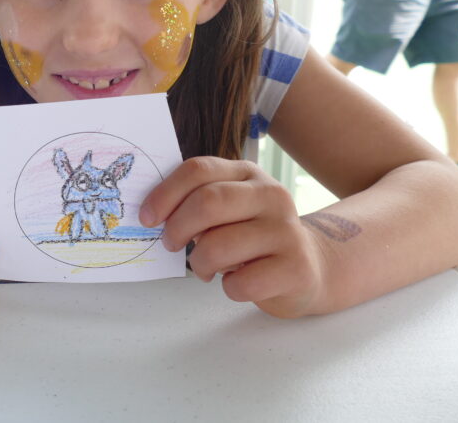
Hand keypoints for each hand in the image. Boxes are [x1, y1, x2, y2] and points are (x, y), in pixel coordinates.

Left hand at [139, 157, 324, 317]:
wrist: (310, 267)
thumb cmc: (253, 237)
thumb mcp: (230, 209)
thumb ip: (198, 202)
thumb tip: (153, 215)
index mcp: (247, 174)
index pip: (199, 169)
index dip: (165, 193)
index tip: (147, 217)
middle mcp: (271, 195)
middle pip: (208, 202)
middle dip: (177, 228)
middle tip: (170, 244)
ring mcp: (286, 230)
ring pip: (219, 246)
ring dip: (199, 263)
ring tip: (205, 267)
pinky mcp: (295, 268)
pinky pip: (242, 282)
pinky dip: (228, 288)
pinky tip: (235, 282)